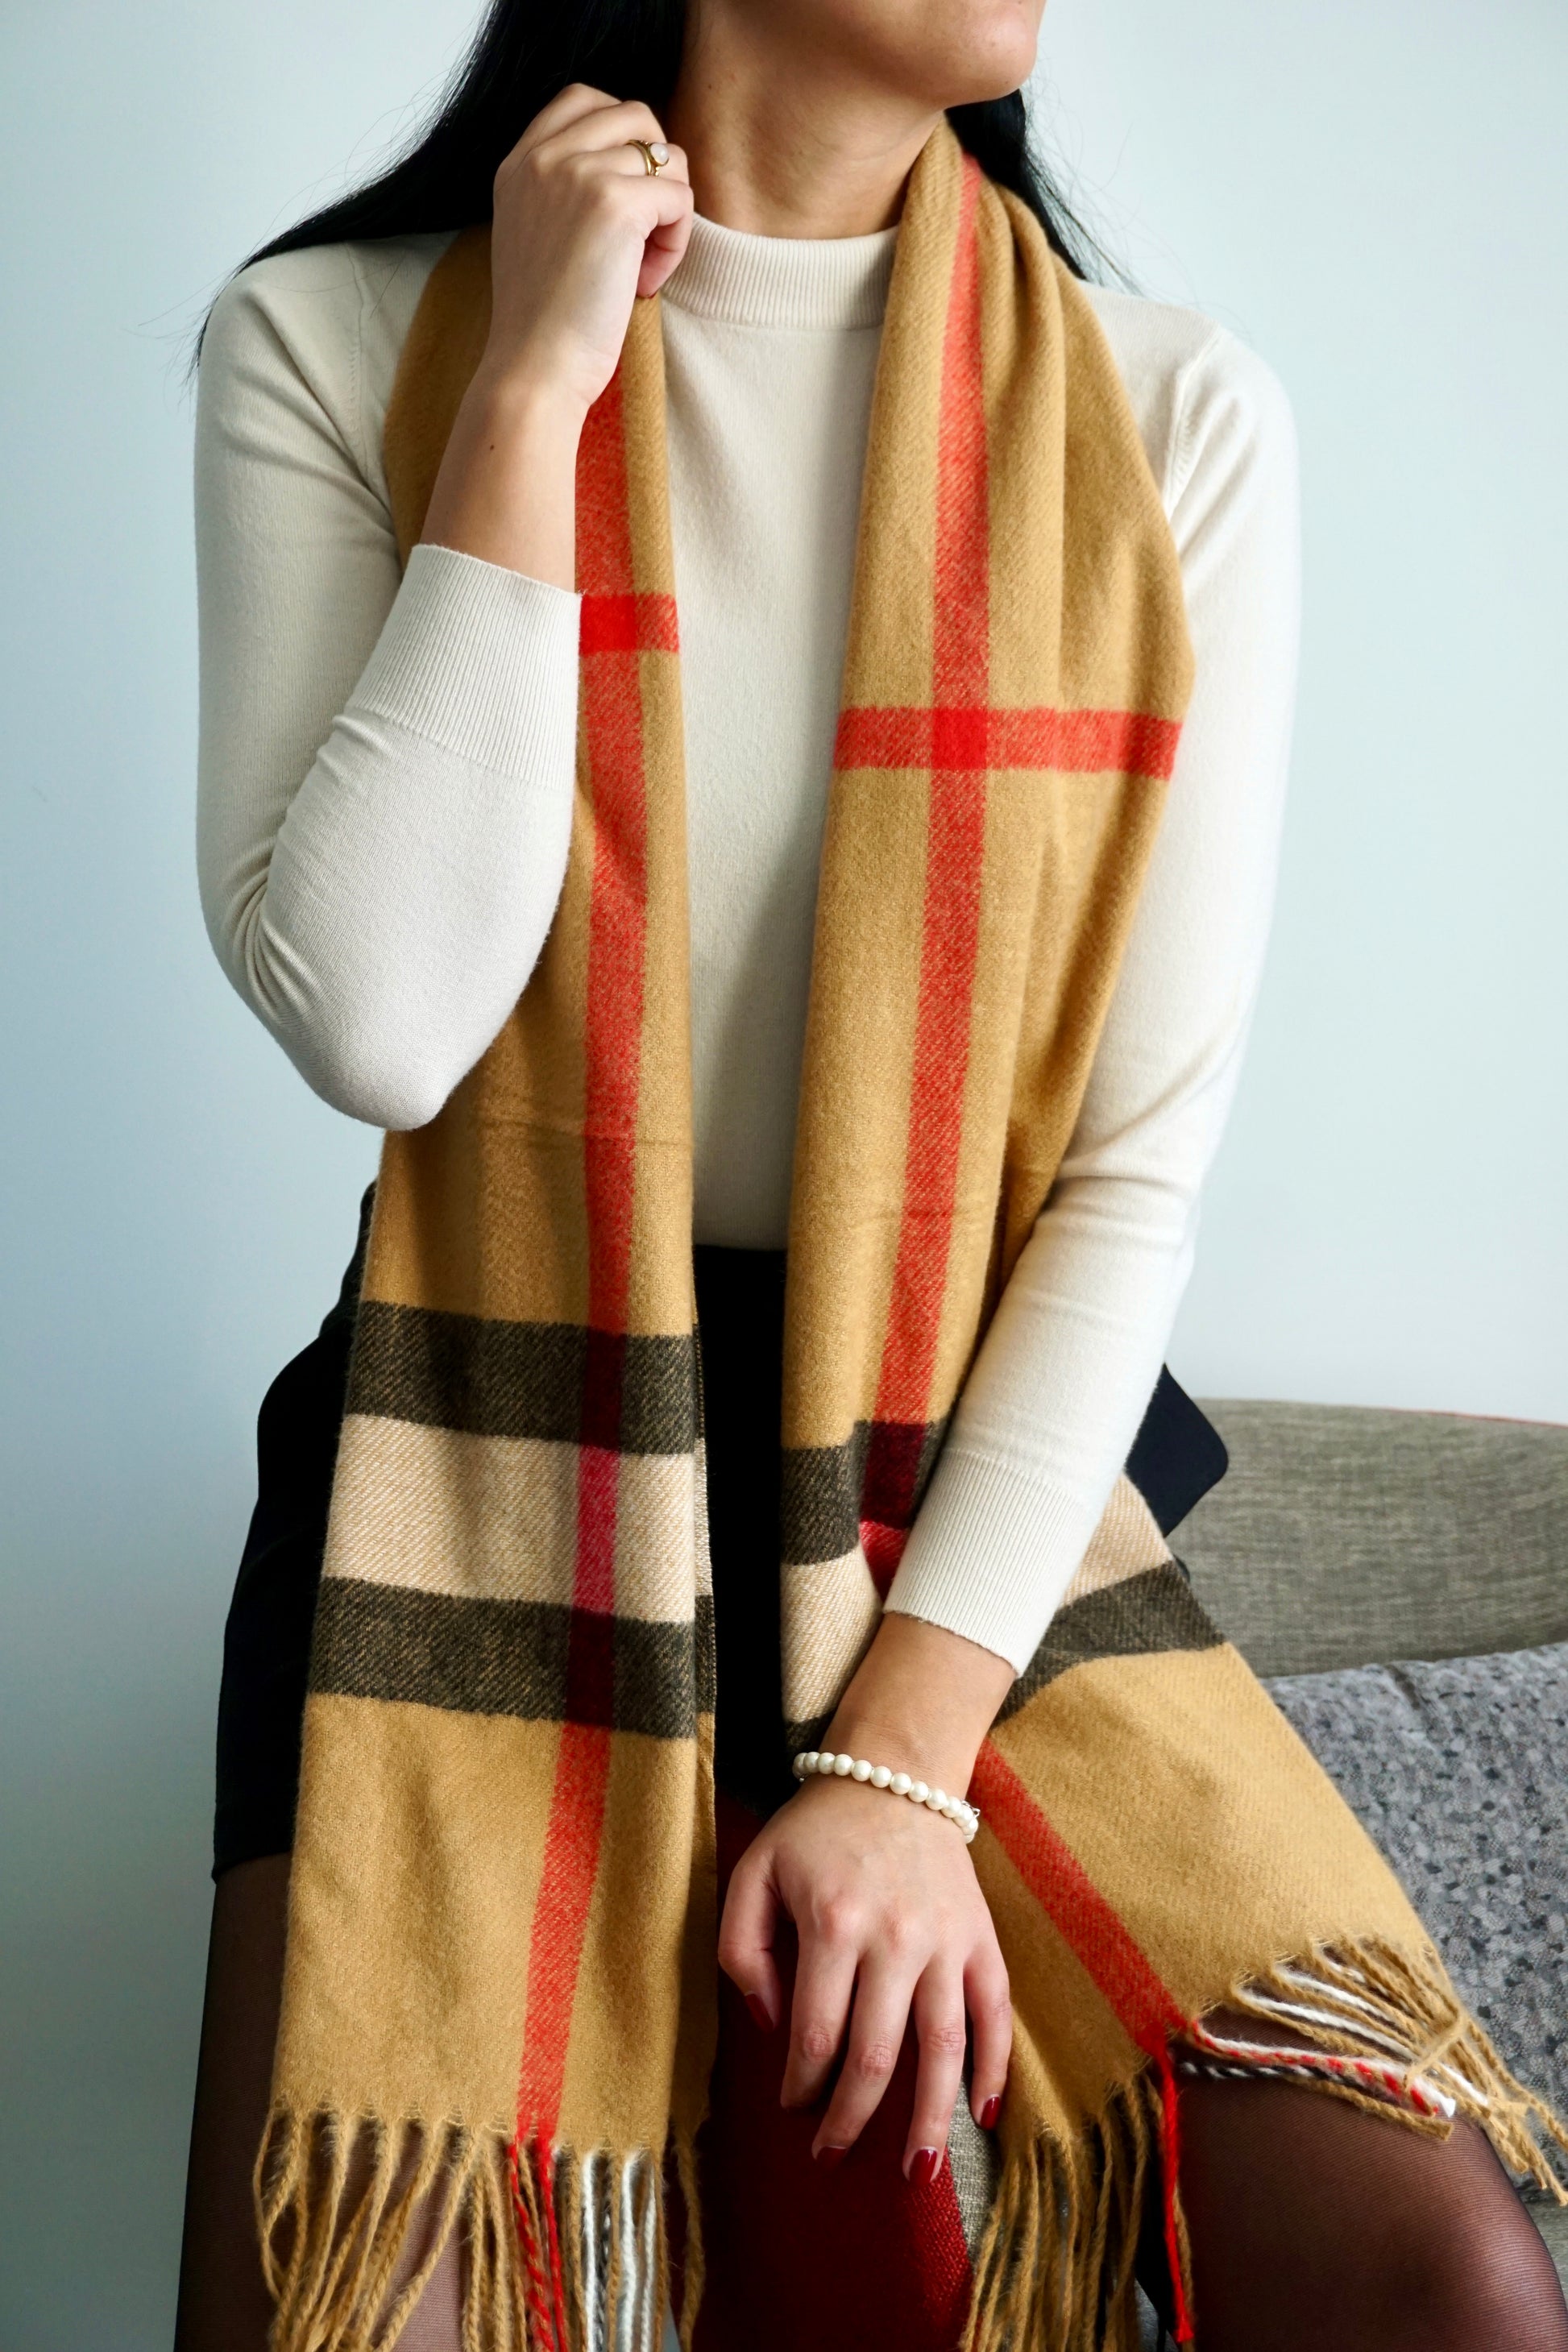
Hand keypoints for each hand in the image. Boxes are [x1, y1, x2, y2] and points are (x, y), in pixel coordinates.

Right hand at [420, 85, 693, 586]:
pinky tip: (644, 284)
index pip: (585, 99)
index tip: (622, 205)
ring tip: (640, 268)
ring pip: (667, 157)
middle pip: (637, 116)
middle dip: (655, 175)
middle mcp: (543, 155)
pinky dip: (675, 244)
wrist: (532, 372)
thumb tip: (636, 166)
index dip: (623, 140)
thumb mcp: (536, 235)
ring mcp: (577, 172)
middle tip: (639, 239)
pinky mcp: (614, 202)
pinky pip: (680, 197)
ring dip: (669, 214)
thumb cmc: (543, 325)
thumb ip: (564, 190)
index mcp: (519, 161)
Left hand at [717, 1615, 1014, 2177]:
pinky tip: (982, 2113)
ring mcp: (946, 1940)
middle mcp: (895, 1938)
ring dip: (928, 2119)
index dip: (801, 2086)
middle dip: (851, 2119)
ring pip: (943, 2048)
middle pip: (877, 2056)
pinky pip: (994, 2012)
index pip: (817, 2034)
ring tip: (915, 2173)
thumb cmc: (814, 1831)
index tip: (790, 2109)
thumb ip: (742, 1950)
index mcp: (833, 1924)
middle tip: (832, 2155)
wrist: (894, 1774)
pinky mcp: (980, 1937)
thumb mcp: (754, 1873)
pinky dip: (992, 2066)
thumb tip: (773, 2026)